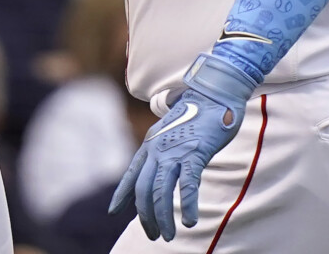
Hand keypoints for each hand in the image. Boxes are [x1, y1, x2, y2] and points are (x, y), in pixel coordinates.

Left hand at [110, 54, 251, 240]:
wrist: (215, 92)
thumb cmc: (197, 113)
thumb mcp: (171, 132)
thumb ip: (163, 149)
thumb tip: (160, 165)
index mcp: (151, 144)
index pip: (131, 175)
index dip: (121, 195)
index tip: (112, 210)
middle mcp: (158, 149)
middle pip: (145, 190)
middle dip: (147, 217)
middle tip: (155, 235)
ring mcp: (175, 151)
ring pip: (162, 192)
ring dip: (164, 218)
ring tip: (169, 235)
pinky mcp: (195, 153)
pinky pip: (188, 186)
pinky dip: (187, 205)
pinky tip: (189, 221)